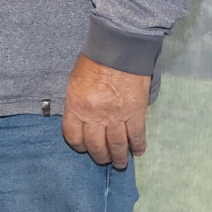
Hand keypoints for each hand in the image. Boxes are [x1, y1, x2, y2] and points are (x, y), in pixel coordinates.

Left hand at [61, 54, 149, 169]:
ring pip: (117, 145)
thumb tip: (81, 119)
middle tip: (104, 159)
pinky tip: (137, 152)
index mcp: (77, 107)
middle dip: (100, 156)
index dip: (79, 146)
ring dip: (119, 157)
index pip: (74, 137)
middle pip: (96, 146)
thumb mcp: (75, 82)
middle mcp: (95, 116)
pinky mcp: (136, 112)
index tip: (84, 148)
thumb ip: (77, 103)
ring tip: (121, 163)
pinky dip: (138, 146)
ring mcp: (116, 116)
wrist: (120, 48)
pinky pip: (136, 136)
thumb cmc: (95, 61)